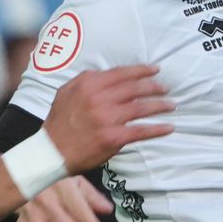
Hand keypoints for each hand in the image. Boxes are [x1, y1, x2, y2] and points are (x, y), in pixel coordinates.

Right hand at [43, 66, 173, 168]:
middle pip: (135, 89)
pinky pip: (141, 131)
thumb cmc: (59, 121)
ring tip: (171, 105)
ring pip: (141, 108)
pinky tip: (169, 127)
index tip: (156, 70)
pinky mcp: (114, 138)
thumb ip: (87, 80)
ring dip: (160, 105)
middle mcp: (99, 98)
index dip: (142, 70)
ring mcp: (108, 118)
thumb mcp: (67, 92)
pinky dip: (158, 129)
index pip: (122, 73)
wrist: (51, 151)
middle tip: (166, 89)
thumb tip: (108, 74)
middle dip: (155, 87)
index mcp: (89, 84)